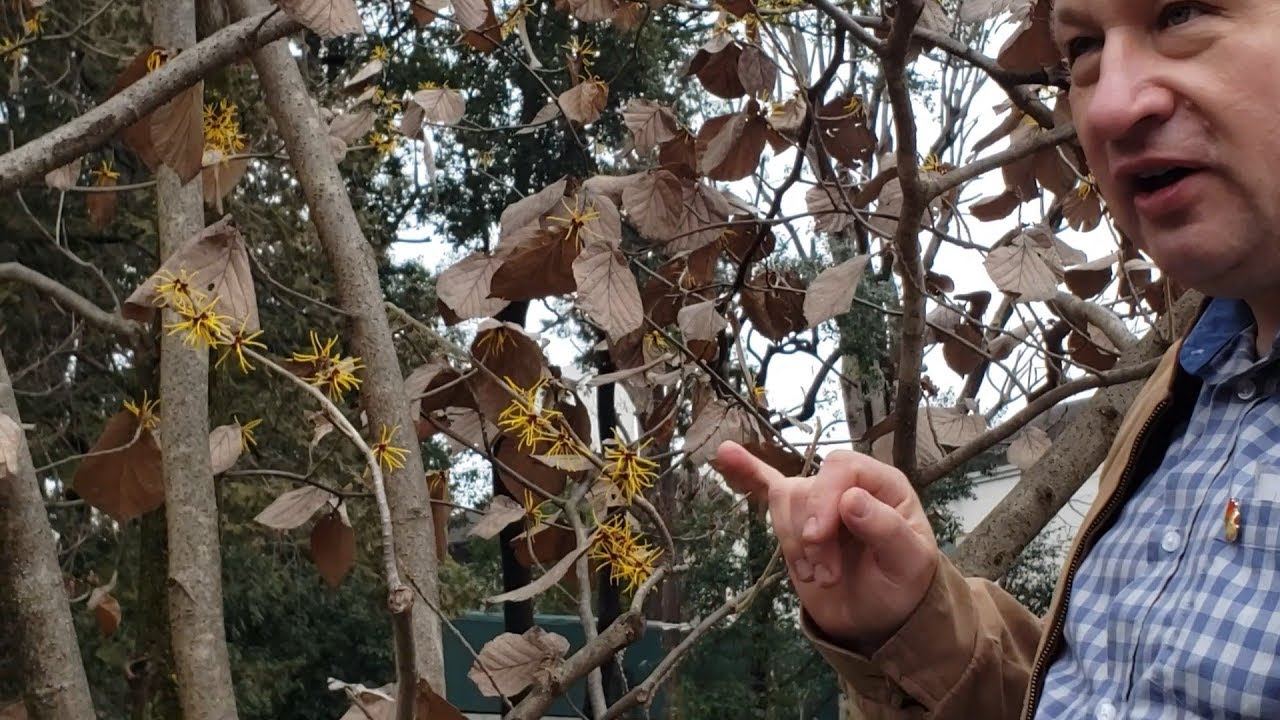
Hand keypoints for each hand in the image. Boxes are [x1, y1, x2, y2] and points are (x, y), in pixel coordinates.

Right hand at [712, 441, 937, 653]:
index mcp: (882, 483)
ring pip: (784, 503)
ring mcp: (817, 501)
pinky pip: (766, 486)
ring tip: (820, 577)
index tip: (817, 538)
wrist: (879, 618)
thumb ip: (887, 529)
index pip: (841, 468)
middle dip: (809, 535)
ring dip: (794, 545)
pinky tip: (725, 454)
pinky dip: (747, 471)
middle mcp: (847, 484)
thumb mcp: (909, 563)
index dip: (823, 499)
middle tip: (827, 576)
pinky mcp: (794, 520)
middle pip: (807, 488)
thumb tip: (851, 498)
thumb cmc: (901, 586)